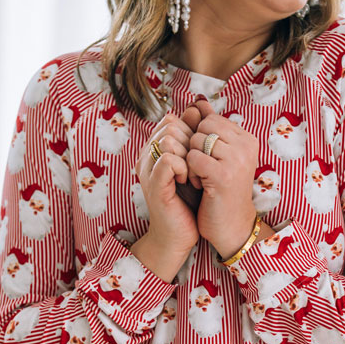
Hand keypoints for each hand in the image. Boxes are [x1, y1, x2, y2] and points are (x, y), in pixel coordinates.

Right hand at [134, 105, 204, 256]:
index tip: (198, 156)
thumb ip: (193, 140)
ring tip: (193, 175)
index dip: (190, 132)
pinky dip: (184, 168)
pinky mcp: (153, 185)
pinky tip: (188, 182)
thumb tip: (198, 107)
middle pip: (170, 125)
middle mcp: (146, 157)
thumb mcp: (193, 165)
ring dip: (188, 155)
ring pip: (168, 138)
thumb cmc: (187, 202)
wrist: (179, 235)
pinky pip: (168, 159)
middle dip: (190, 142)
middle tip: (197, 167)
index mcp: (154, 150)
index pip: (171, 120)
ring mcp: (147, 170)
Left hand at [186, 98, 260, 260]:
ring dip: (191, 160)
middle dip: (195, 146)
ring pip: (197, 140)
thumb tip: (197, 102)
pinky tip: (199, 185)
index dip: (200, 138)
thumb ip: (210, 130)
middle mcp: (246, 146)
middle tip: (201, 169)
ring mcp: (236, 159)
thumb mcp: (218, 157)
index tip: (207, 161)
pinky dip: (190, 172)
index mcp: (247, 139)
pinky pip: (193, 158)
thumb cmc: (221, 193)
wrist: (232, 228)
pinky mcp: (223, 175)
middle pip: (204, 126)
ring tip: (202, 178)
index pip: (211, 119)